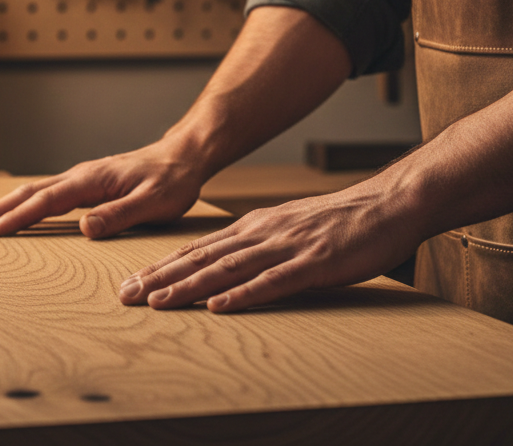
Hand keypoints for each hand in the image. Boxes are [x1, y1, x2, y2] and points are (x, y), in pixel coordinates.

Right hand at [0, 140, 206, 238]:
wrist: (183, 157)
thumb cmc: (172, 181)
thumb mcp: (154, 203)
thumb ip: (120, 215)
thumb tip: (84, 228)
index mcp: (92, 180)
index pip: (46, 202)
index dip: (17, 218)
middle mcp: (81, 176)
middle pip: (29, 192)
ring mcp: (82, 179)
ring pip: (35, 191)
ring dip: (5, 206)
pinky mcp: (87, 184)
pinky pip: (47, 194)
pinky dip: (24, 203)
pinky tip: (17, 213)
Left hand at [117, 182, 421, 312]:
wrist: (384, 205)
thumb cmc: (338, 221)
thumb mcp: (288, 226)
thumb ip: (258, 243)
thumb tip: (225, 263)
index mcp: (255, 226)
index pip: (199, 248)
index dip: (163, 266)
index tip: (133, 282)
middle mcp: (262, 233)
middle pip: (202, 258)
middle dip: (162, 277)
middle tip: (127, 295)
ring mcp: (286, 247)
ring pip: (228, 269)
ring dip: (190, 287)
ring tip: (159, 302)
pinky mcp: (313, 264)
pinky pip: (273, 282)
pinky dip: (243, 295)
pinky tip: (220, 306)